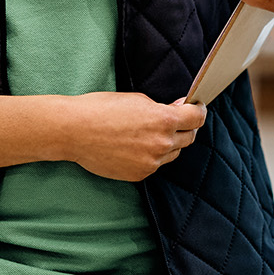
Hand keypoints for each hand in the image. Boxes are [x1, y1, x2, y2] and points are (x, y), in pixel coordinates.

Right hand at [62, 92, 206, 181]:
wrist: (74, 131)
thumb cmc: (102, 109)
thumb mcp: (137, 100)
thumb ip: (161, 108)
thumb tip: (177, 111)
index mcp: (164, 120)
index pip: (196, 118)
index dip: (198, 111)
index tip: (197, 108)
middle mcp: (162, 143)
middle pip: (189, 138)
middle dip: (185, 128)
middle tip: (175, 120)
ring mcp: (151, 162)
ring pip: (172, 154)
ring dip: (168, 144)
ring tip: (148, 133)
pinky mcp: (139, 174)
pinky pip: (154, 164)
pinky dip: (151, 156)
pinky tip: (134, 146)